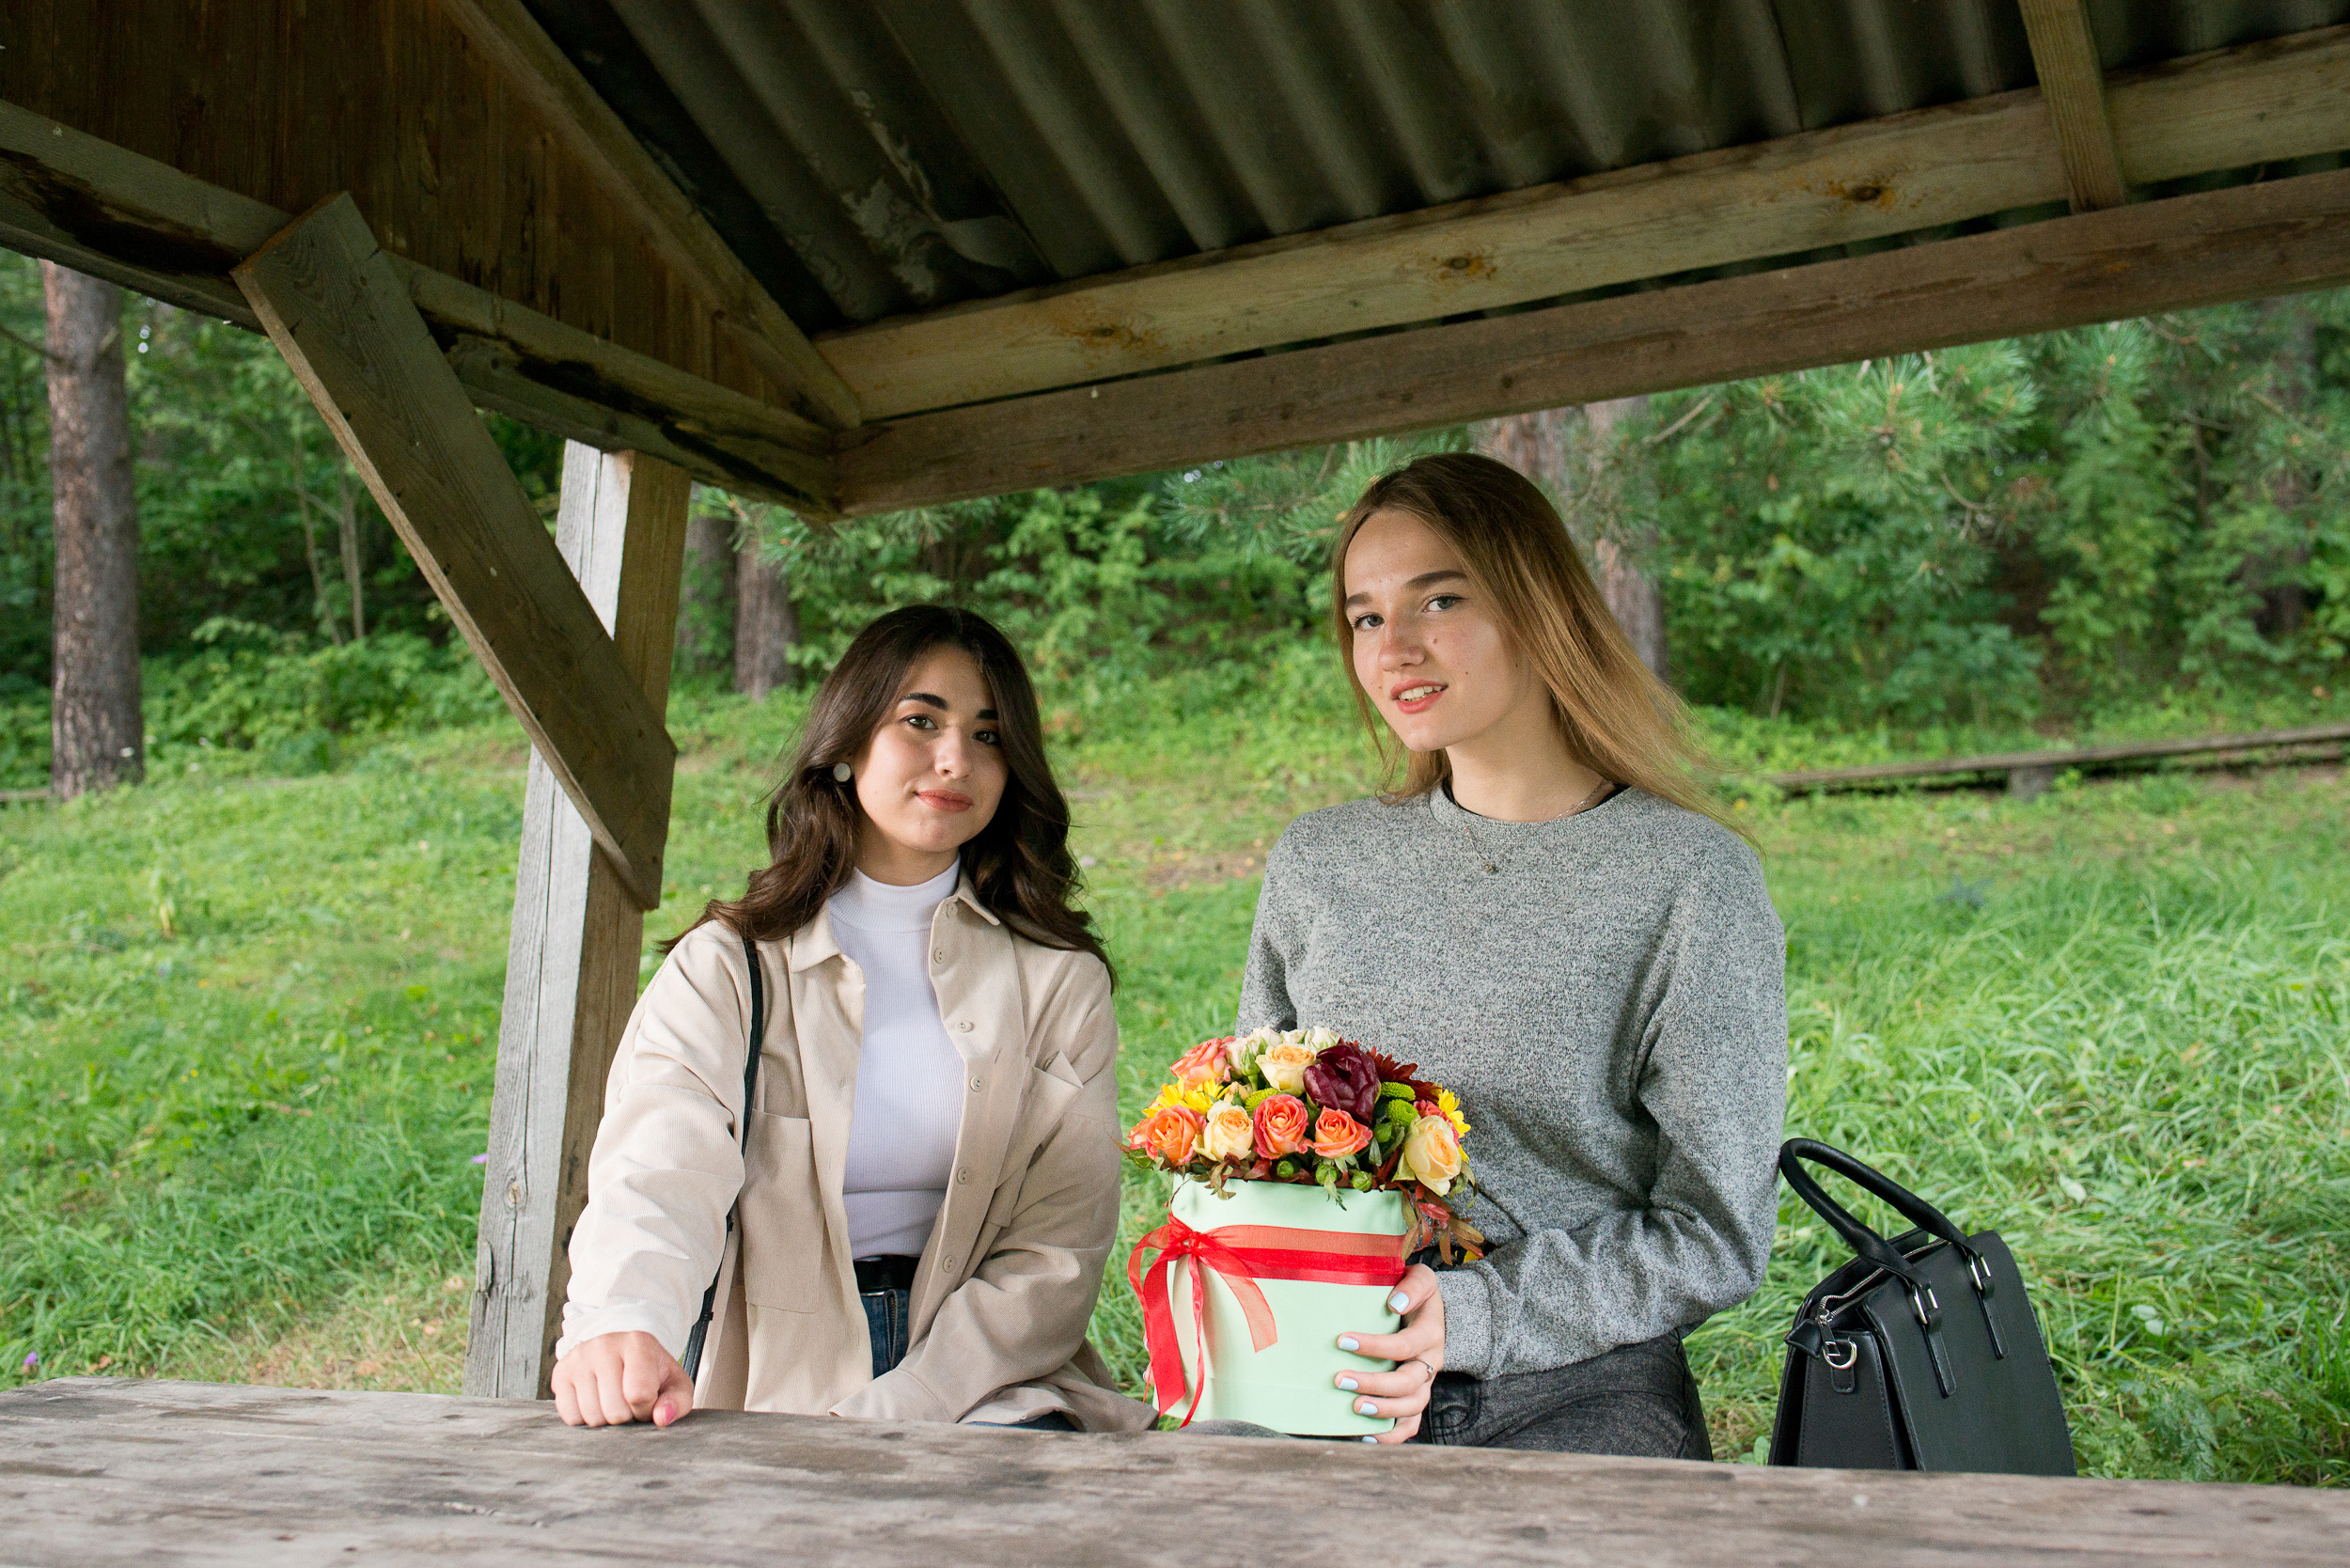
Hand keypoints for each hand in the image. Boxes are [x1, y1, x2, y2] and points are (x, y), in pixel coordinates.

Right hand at [551, 1331, 693, 1427]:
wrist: (619, 1350)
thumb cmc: (649, 1370)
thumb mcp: (673, 1382)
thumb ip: (678, 1401)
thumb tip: (662, 1418)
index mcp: (638, 1343)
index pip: (639, 1394)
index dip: (646, 1409)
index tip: (648, 1400)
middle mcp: (604, 1346)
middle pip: (614, 1410)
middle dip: (626, 1417)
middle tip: (629, 1402)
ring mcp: (578, 1359)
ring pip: (592, 1417)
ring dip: (606, 1420)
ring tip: (613, 1401)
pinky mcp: (560, 1374)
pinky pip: (570, 1417)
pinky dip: (585, 1419)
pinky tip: (595, 1402)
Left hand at [1332, 1263, 1443, 1443]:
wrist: (1437, 1315)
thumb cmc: (1418, 1294)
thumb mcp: (1423, 1279)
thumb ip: (1413, 1285)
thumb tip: (1394, 1303)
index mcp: (1431, 1334)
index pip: (1404, 1345)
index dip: (1374, 1346)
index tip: (1342, 1341)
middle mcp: (1431, 1362)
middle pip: (1408, 1383)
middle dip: (1374, 1384)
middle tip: (1340, 1379)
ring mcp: (1425, 1383)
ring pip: (1411, 1407)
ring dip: (1383, 1411)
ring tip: (1354, 1408)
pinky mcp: (1417, 1397)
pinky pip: (1411, 1424)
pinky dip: (1392, 1435)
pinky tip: (1366, 1435)